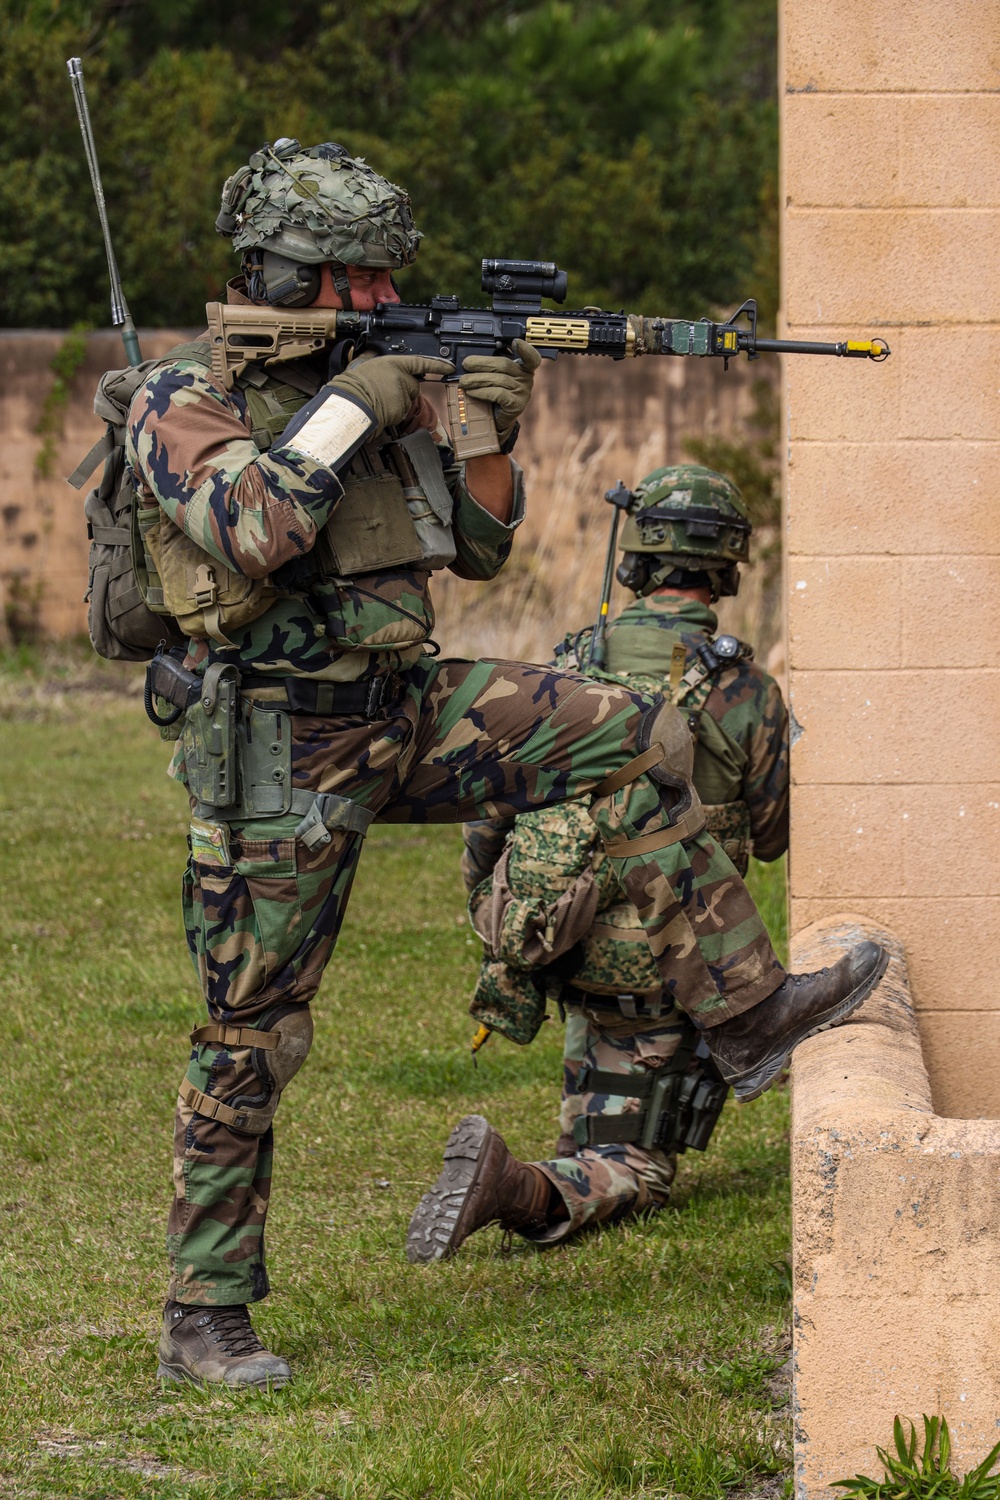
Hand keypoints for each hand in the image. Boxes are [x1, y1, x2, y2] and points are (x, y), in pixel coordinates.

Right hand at [330, 353, 453, 433]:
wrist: (350, 402)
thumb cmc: (353, 384)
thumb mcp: (364, 363)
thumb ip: (376, 360)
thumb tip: (374, 351)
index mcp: (393, 363)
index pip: (421, 362)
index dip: (437, 365)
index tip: (449, 367)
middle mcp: (401, 378)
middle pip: (413, 386)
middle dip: (404, 390)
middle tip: (386, 392)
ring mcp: (402, 395)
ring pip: (407, 400)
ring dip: (397, 402)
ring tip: (379, 400)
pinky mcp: (400, 410)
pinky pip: (400, 412)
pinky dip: (393, 413)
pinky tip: (380, 409)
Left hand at [458, 339, 540, 442]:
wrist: (497, 418)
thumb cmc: (494, 394)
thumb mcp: (494, 376)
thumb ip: (489, 365)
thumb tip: (468, 359)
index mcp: (523, 367)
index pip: (530, 357)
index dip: (525, 349)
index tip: (515, 342)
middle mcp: (527, 378)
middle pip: (504, 365)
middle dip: (482, 363)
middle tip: (466, 364)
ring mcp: (523, 392)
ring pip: (499, 380)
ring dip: (477, 379)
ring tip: (463, 381)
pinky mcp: (516, 405)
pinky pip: (498, 394)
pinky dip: (482, 392)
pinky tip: (471, 391)